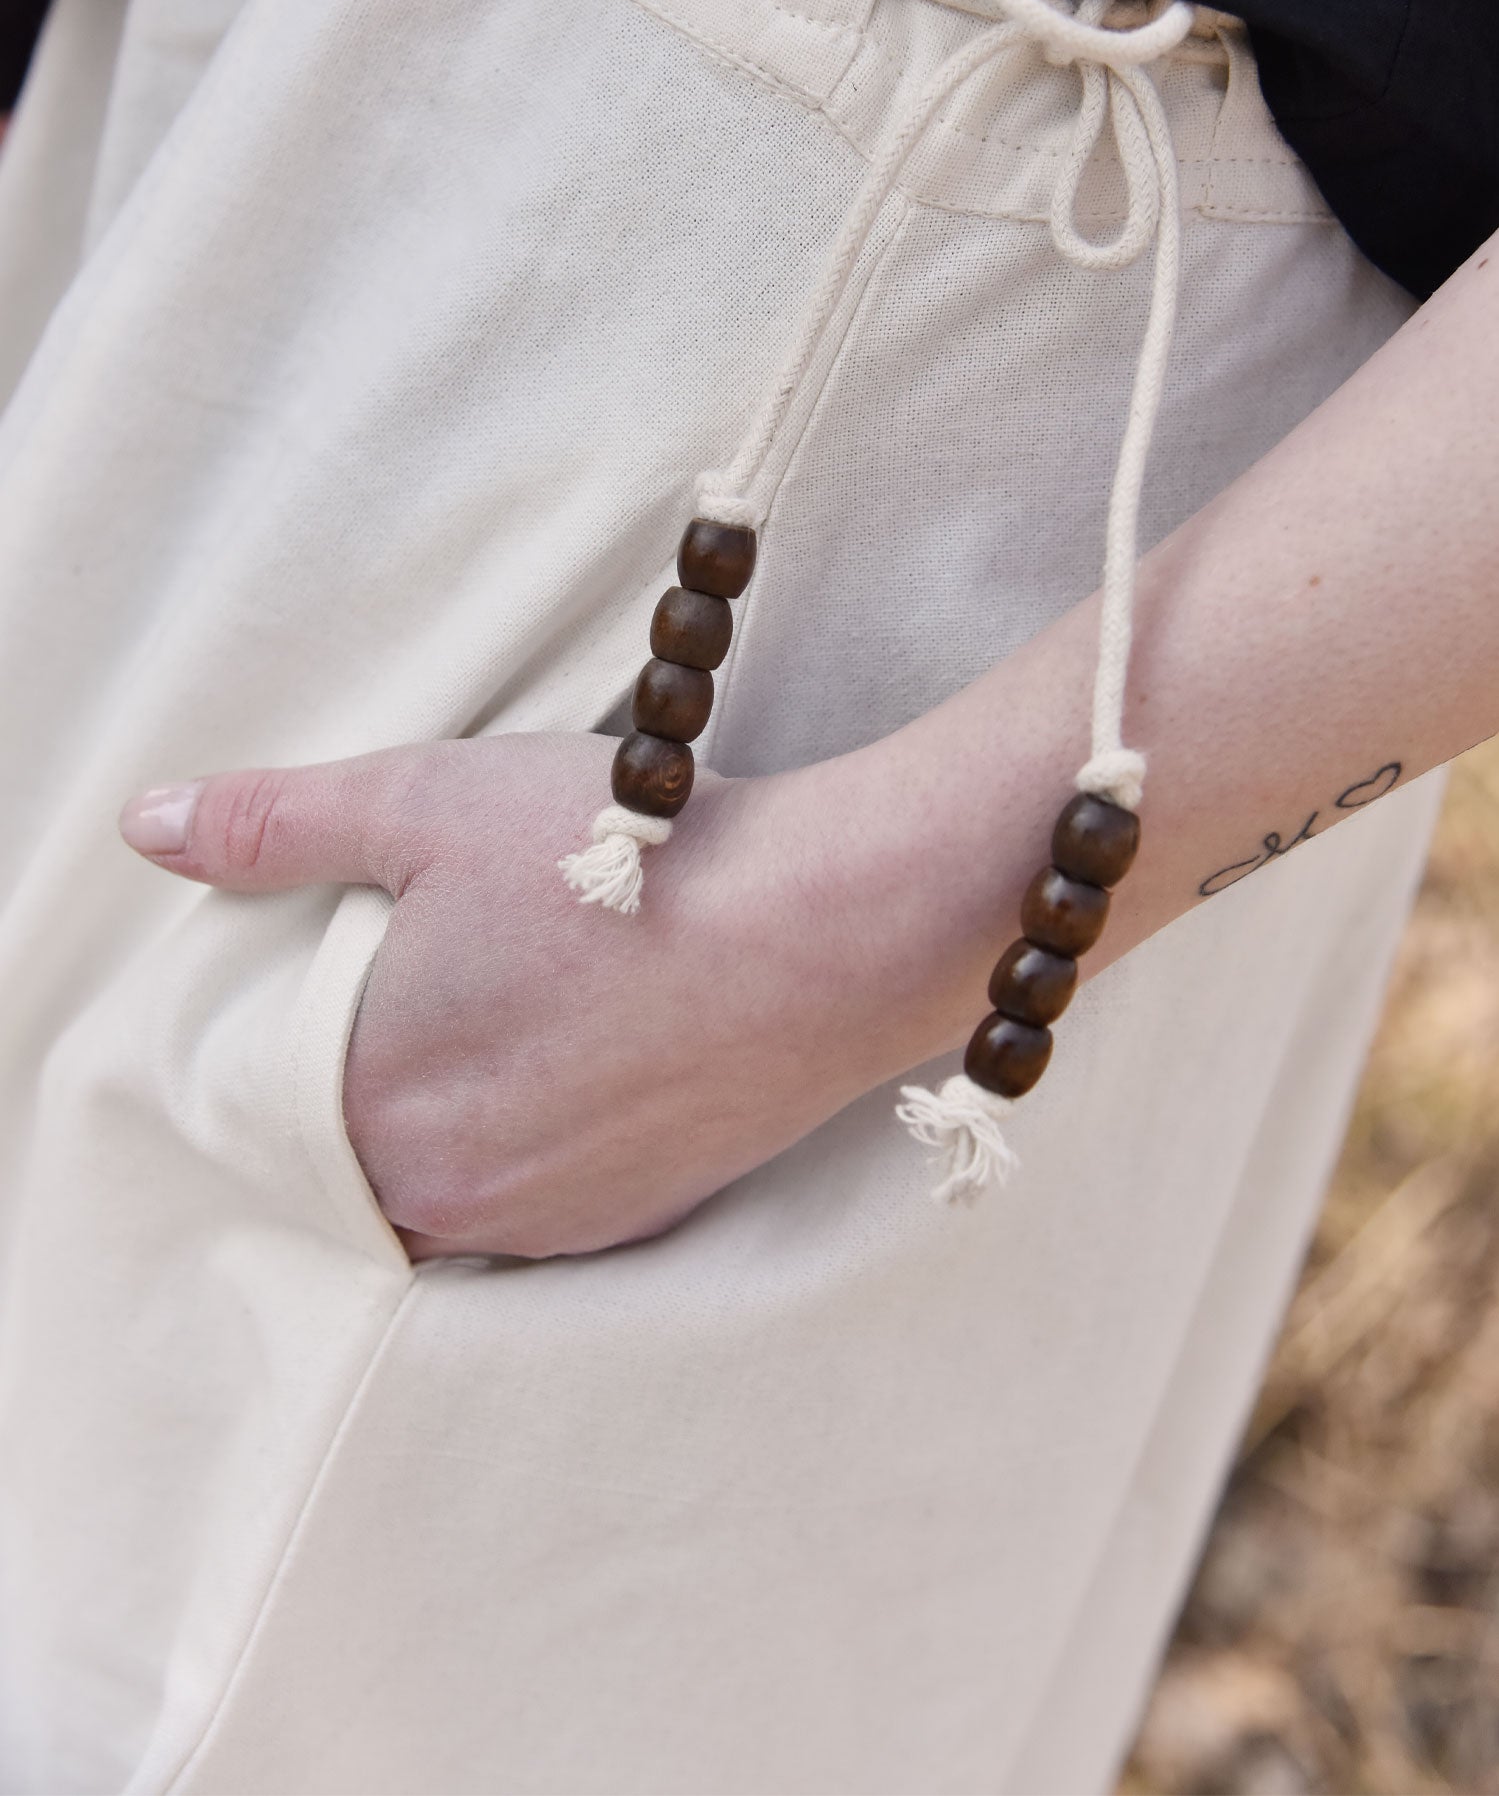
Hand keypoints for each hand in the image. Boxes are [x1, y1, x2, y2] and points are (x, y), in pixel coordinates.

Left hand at [117, 734, 927, 1258]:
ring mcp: (551, 1218)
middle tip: (436, 981)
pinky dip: (544, 1141)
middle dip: (376, 1078)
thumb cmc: (621, 857)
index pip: (273, 1096)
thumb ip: (274, 823)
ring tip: (514, 1012)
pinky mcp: (641, 1219)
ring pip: (456, 1183)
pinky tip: (586, 1057)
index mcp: (372, 1104)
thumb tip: (149, 827)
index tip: (345, 969)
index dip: (297, 1029)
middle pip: (363, 1148)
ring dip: (461, 1118)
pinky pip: (547, 1200)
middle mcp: (450, 1191)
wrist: (826, 929)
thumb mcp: (425, 802)